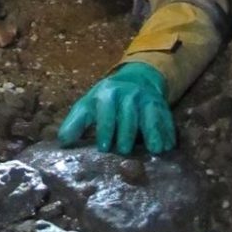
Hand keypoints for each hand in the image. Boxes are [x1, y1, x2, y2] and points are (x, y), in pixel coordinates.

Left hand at [57, 63, 175, 153]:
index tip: (102, 147)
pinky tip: (168, 146)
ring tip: (154, 150)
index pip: (106, 111)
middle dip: (126, 134)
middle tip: (123, 151)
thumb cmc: (106, 99)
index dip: (104, 129)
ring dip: (152, 133)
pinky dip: (167, 132)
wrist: (135, 79)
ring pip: (149, 115)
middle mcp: (129, 94)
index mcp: (107, 93)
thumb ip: (75, 123)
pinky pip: (166, 118)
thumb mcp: (88, 106)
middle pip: (128, 115)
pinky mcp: (161, 105)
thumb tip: (63, 142)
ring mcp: (147, 99)